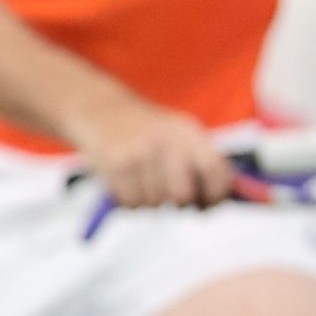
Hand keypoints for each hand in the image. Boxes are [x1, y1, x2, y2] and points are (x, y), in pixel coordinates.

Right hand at [67, 89, 235, 208]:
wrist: (100, 109)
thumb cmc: (148, 132)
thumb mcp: (180, 136)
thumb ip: (204, 166)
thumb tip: (211, 207)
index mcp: (187, 132)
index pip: (215, 171)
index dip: (215, 194)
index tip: (206, 202)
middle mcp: (165, 140)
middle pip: (182, 196)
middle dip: (177, 203)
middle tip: (170, 194)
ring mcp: (139, 152)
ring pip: (155, 203)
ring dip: (150, 201)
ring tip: (143, 181)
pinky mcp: (115, 164)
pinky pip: (131, 203)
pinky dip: (130, 201)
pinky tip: (127, 182)